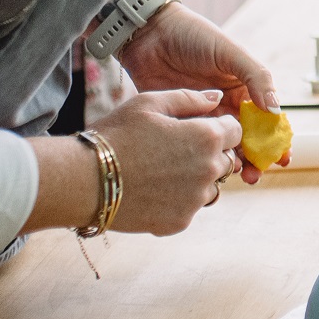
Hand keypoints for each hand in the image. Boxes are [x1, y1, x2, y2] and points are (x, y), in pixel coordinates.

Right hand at [91, 86, 244, 233]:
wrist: (84, 180)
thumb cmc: (115, 135)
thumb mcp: (149, 103)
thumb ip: (190, 98)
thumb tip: (217, 97)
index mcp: (207, 137)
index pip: (235, 131)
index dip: (218, 127)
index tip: (198, 128)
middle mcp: (209, 170)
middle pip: (226, 160)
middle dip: (209, 153)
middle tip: (175, 150)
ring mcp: (195, 200)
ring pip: (211, 187)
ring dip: (197, 179)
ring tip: (162, 171)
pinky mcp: (180, 221)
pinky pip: (190, 208)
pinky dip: (177, 200)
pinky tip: (151, 190)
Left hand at [118, 3, 284, 178]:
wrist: (149, 33)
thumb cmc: (193, 36)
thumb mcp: (229, 52)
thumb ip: (256, 77)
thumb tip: (276, 110)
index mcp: (243, 90)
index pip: (267, 120)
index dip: (277, 140)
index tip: (283, 157)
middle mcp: (225, 107)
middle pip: (247, 140)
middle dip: (256, 159)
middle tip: (256, 174)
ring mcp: (201, 117)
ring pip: (222, 147)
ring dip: (231, 162)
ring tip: (234, 172)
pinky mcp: (178, 124)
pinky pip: (194, 146)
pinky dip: (203, 158)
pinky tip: (207, 165)